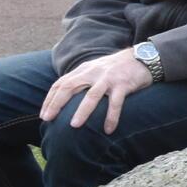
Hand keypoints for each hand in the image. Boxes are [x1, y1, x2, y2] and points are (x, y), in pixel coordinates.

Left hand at [39, 49, 153, 134]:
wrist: (143, 57)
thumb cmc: (116, 68)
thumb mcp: (96, 70)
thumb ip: (82, 80)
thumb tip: (66, 99)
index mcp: (84, 70)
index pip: (61, 83)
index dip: (50, 99)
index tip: (43, 115)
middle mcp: (93, 72)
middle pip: (70, 86)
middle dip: (57, 103)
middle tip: (48, 119)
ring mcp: (108, 78)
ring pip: (92, 95)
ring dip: (82, 111)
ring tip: (74, 126)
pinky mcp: (123, 84)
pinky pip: (116, 102)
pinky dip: (112, 116)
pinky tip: (108, 130)